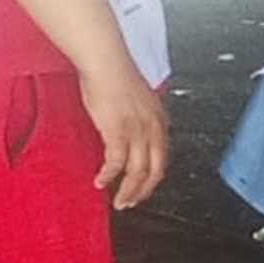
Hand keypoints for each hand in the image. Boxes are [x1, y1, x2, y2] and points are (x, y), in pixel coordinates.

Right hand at [80, 55, 169, 210]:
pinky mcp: (118, 131)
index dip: (153, 178)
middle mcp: (153, 128)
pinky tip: (101, 181)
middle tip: (131, 201)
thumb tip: (130, 131)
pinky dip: (109, 176)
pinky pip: (116, 163)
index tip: (143, 188)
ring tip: (118, 200)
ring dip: (127, 190)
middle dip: (143, 192)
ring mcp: (137, 131)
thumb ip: (138, 118)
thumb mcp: (136, 100)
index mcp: (159, 120)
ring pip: (138, 172)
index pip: (162, 158)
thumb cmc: (115, 74)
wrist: (105, 61)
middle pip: (154, 171)